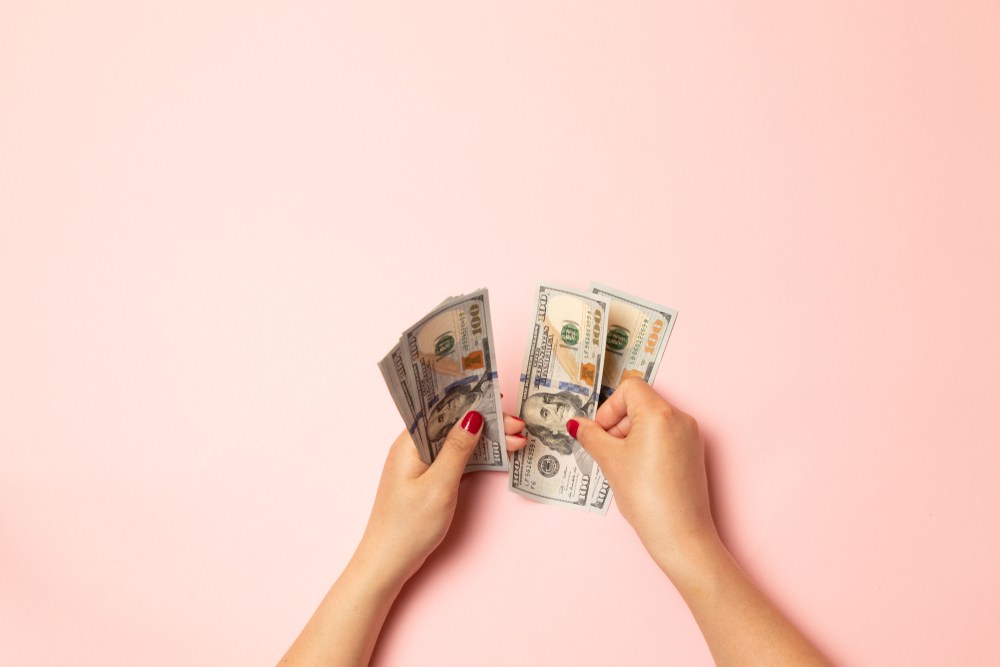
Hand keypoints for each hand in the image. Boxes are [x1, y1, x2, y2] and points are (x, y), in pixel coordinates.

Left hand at [279, 413, 525, 666]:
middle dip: (487, 422)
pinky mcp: (428, 479)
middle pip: (454, 424)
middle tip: (518, 426)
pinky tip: (498, 456)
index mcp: (409, 442)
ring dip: (486, 440)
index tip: (501, 401)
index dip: (473, 401)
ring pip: (458, 441)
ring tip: (517, 440)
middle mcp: (413, 448)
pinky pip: (455, 459)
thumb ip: (457, 450)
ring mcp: (421, 464)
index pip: (443, 409)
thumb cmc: (408, 527)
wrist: (387, 564)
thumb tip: (474, 416)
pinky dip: (477, 457)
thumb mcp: (439, 486)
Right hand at [569, 379, 717, 579]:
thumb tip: (577, 424)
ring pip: (652, 421)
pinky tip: (639, 473)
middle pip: (641, 403)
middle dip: (618, 424)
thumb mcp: (610, 461)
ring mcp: (691, 436)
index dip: (609, 408)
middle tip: (608, 452)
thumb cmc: (647, 497)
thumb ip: (591, 436)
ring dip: (631, 436)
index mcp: (660, 413)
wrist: (681, 535)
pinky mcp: (694, 453)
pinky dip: (647, 446)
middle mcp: (681, 418)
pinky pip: (665, 436)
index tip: (602, 433)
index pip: (629, 388)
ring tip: (623, 467)